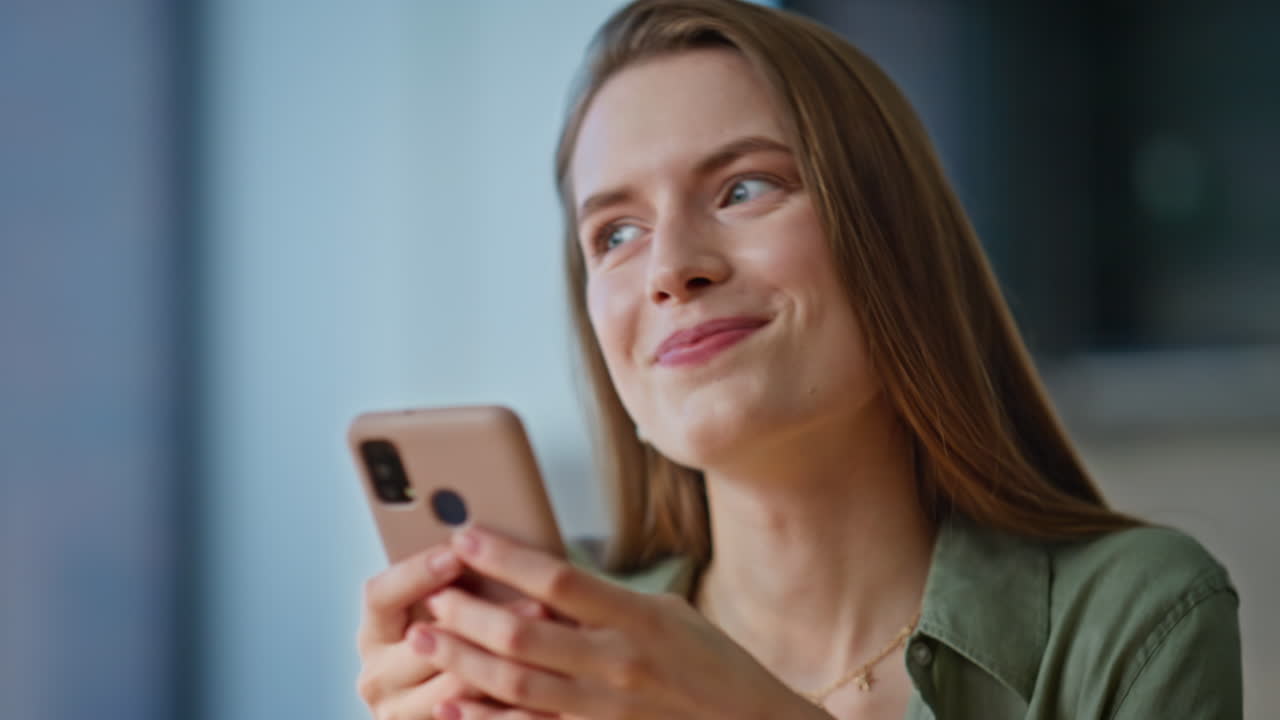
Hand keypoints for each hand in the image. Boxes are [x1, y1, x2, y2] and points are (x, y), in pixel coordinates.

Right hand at [355, 544, 551, 718]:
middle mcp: (378, 675)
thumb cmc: (449, 635)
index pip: (380, 595)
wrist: (435, 695)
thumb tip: (483, 537)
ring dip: (507, 661)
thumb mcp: (437, 607)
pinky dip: (513, 707)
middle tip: (535, 597)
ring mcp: (400, 712)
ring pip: (454, 687)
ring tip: (552, 637)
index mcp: (374, 632)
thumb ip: (451, 579)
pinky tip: (550, 686)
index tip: (456, 553)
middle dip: (482, 617)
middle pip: (424, 641)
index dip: (417, 572)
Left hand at [421, 526, 824, 719]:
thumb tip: (546, 581)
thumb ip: (610, 601)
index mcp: (638, 619)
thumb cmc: (714, 666)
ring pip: (515, 685)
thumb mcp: (670, 615)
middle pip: (522, 635)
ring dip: (461, 660)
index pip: (559, 580)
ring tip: (422, 637)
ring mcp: (605, 710)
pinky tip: (451, 705)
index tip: (466, 536)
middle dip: (467, 612)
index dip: (506, 558)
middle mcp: (618, 665)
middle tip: (431, 591)